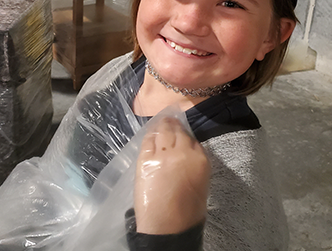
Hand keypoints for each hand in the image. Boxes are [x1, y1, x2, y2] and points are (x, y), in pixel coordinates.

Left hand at [134, 117, 209, 234]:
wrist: (167, 226)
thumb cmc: (188, 211)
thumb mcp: (201, 183)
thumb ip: (194, 163)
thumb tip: (185, 152)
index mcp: (200, 159)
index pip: (193, 139)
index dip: (186, 134)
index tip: (183, 131)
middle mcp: (181, 152)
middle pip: (177, 131)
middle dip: (174, 125)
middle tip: (171, 120)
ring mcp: (162, 153)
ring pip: (162, 131)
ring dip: (162, 126)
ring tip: (162, 122)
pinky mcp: (145, 158)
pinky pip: (148, 140)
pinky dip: (150, 134)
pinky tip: (151, 132)